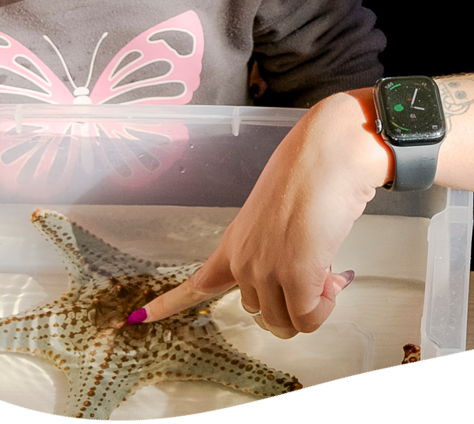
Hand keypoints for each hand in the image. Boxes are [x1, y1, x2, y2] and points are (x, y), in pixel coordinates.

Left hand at [129, 90, 390, 336]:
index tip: (138, 318)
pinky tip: (335, 274)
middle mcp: (244, 259)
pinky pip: (308, 320)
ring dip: (313, 305)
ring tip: (327, 264)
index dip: (170, 304)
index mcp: (235, 241)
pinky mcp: (296, 277)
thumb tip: (313, 279)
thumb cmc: (315, 171)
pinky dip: (325, 307)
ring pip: (287, 323)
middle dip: (296, 303)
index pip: (197, 282)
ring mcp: (266, 269)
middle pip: (264, 315)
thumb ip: (284, 250)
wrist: (331, 149)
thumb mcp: (283, 216)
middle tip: (320, 271)